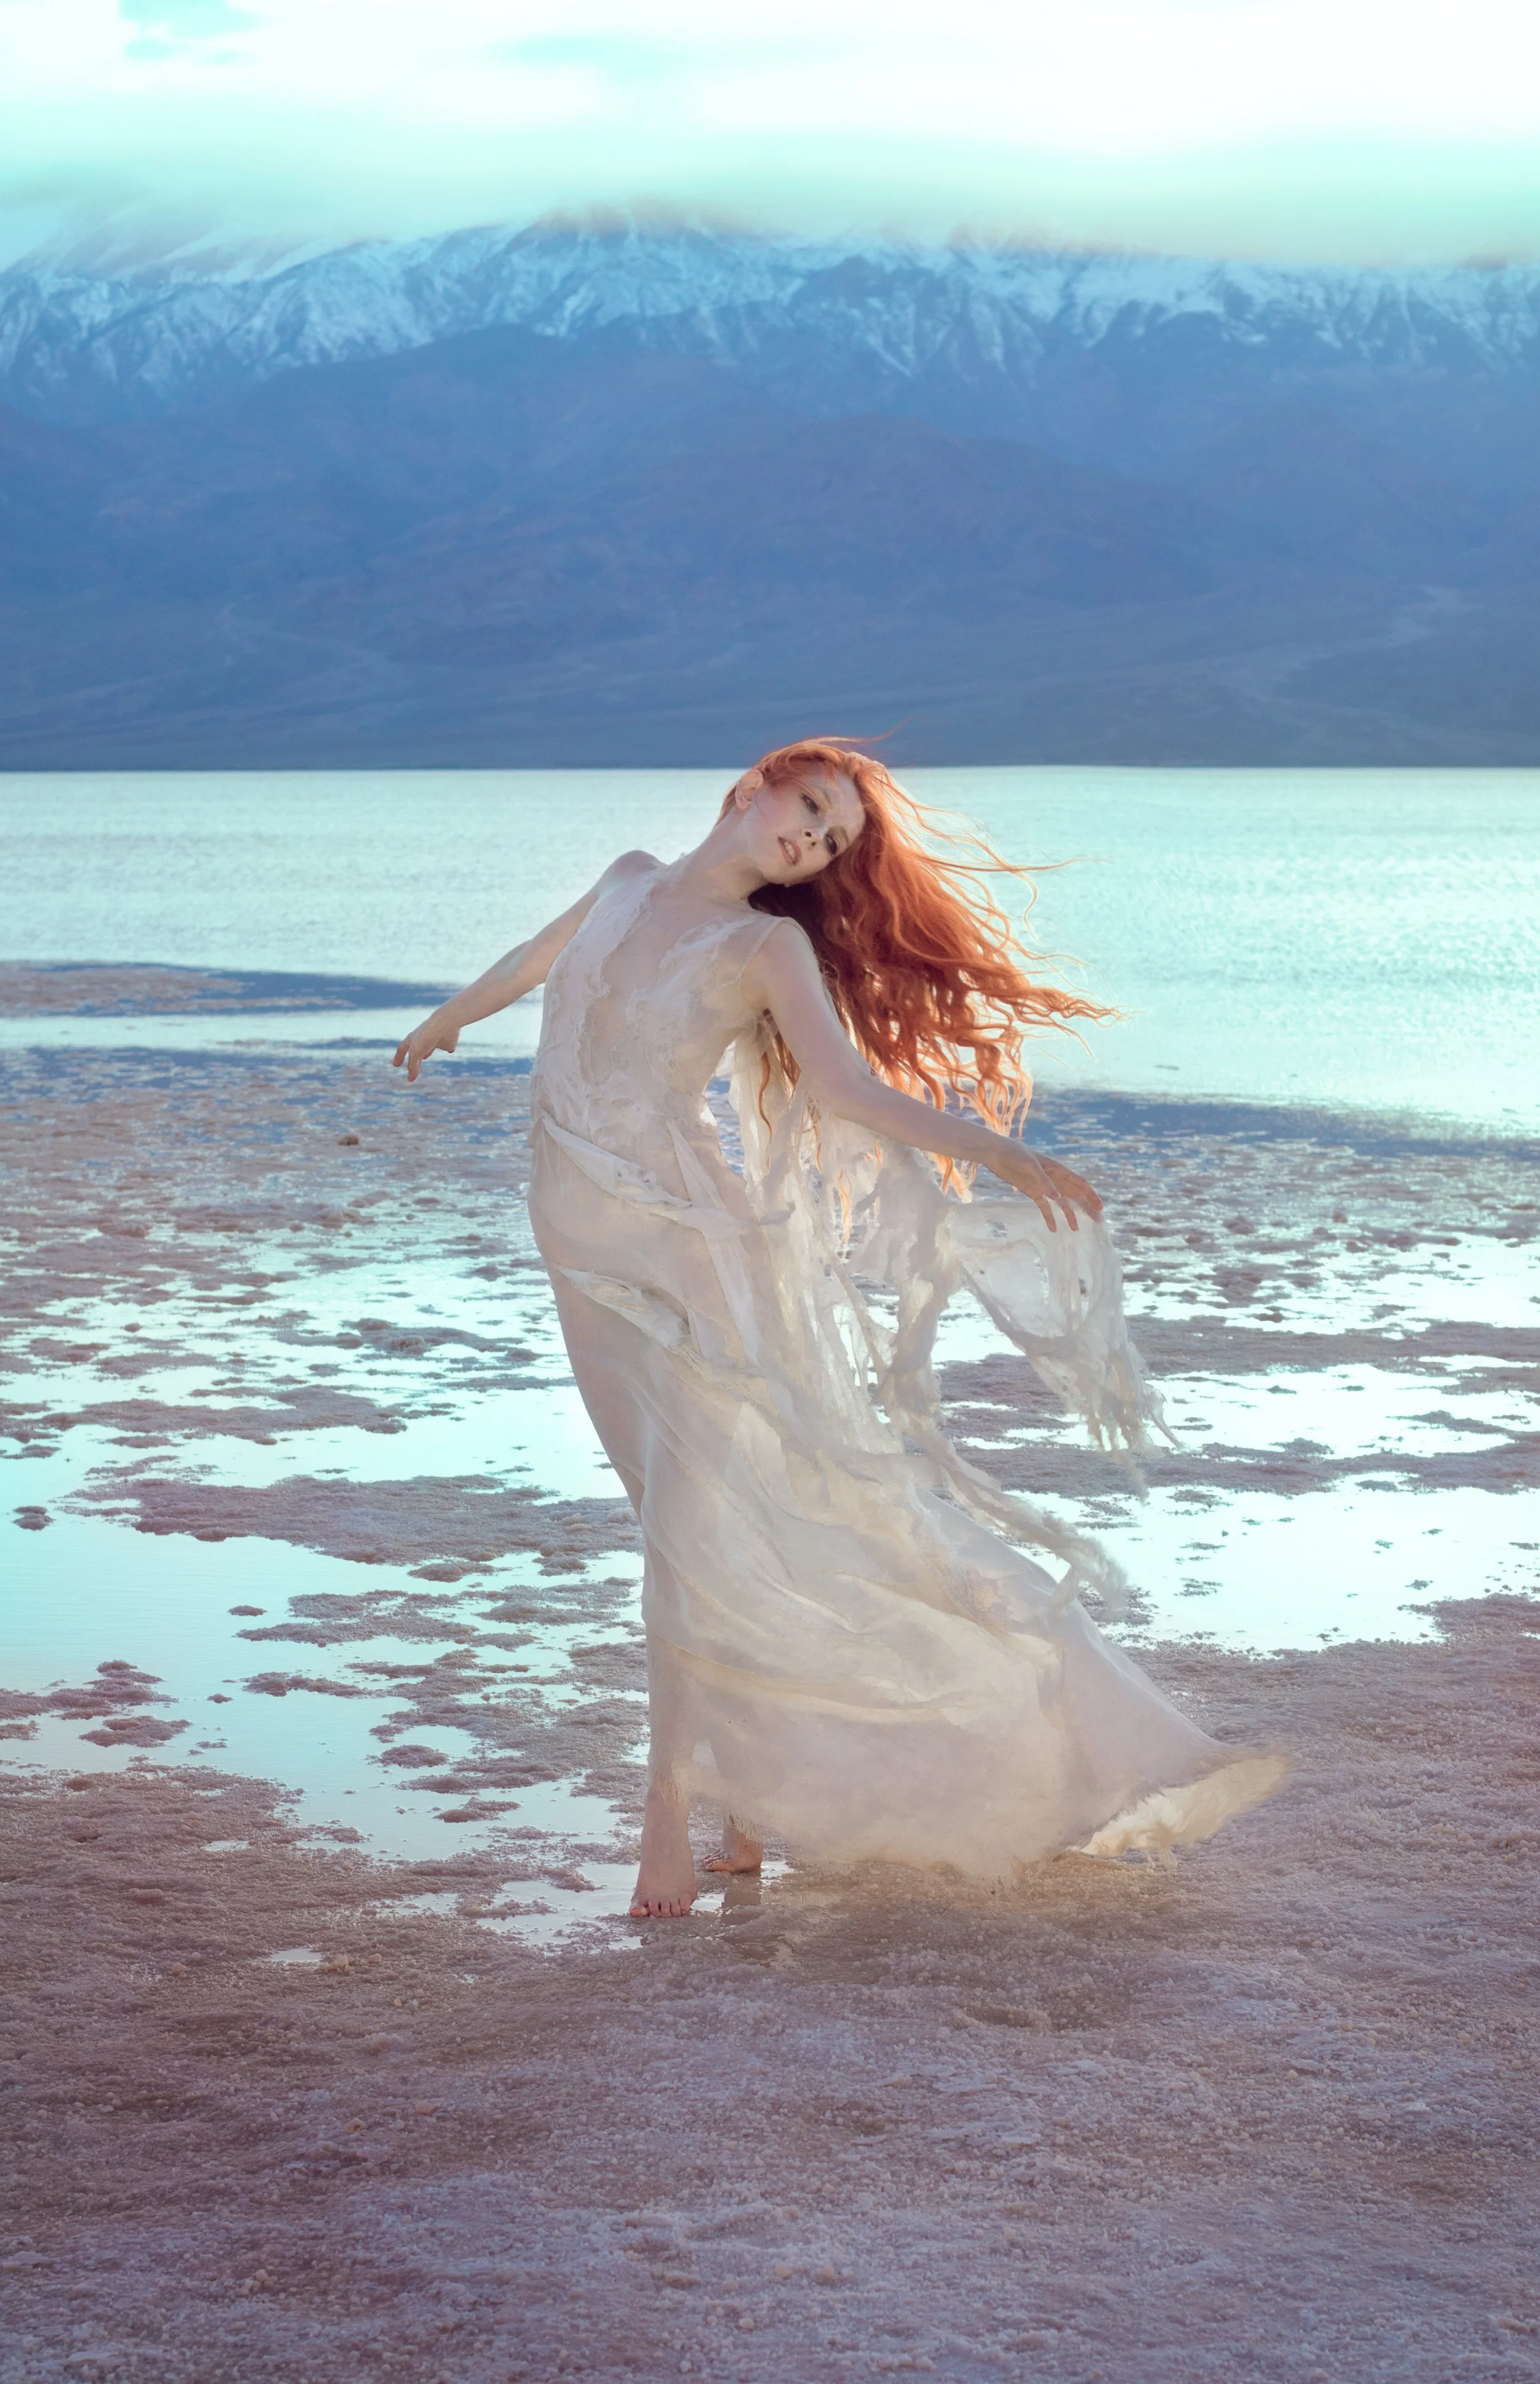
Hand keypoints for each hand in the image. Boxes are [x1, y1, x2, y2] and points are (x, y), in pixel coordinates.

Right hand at [392, 1013, 458, 1081]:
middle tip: (410, 1066)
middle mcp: (423, 1038)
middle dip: (413, 1059)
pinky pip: (447, 1046)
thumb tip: (410, 1080)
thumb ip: (412, 1067)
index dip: (399, 1057)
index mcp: (412, 1038)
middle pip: (416, 1050)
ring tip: (425, 1057)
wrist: (445, 1024)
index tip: (395, 1065)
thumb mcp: (415, 1053)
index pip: (402, 1049)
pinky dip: (448, 1048)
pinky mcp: (448, 1041)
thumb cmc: (426, 1037)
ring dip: (427, 1052)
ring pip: (429, 1047)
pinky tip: (450, 1051)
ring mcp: (435, 1039)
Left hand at [984, 1144, 1102, 1232]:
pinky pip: (1044, 1207)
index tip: (1100, 1208)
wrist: (996, 1152)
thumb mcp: (1030, 1165)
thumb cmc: (1015, 1153)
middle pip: (1074, 1195)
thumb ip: (1044, 1181)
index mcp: (1058, 1169)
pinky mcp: (1032, 1191)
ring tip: (1075, 1229)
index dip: (1091, 1195)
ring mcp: (1044, 1186)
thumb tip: (1058, 1198)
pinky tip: (1053, 1229)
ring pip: (1062, 1203)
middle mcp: (1054, 1178)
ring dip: (1070, 1215)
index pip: (1079, 1184)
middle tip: (1097, 1221)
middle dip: (1086, 1207)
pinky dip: (1049, 1217)